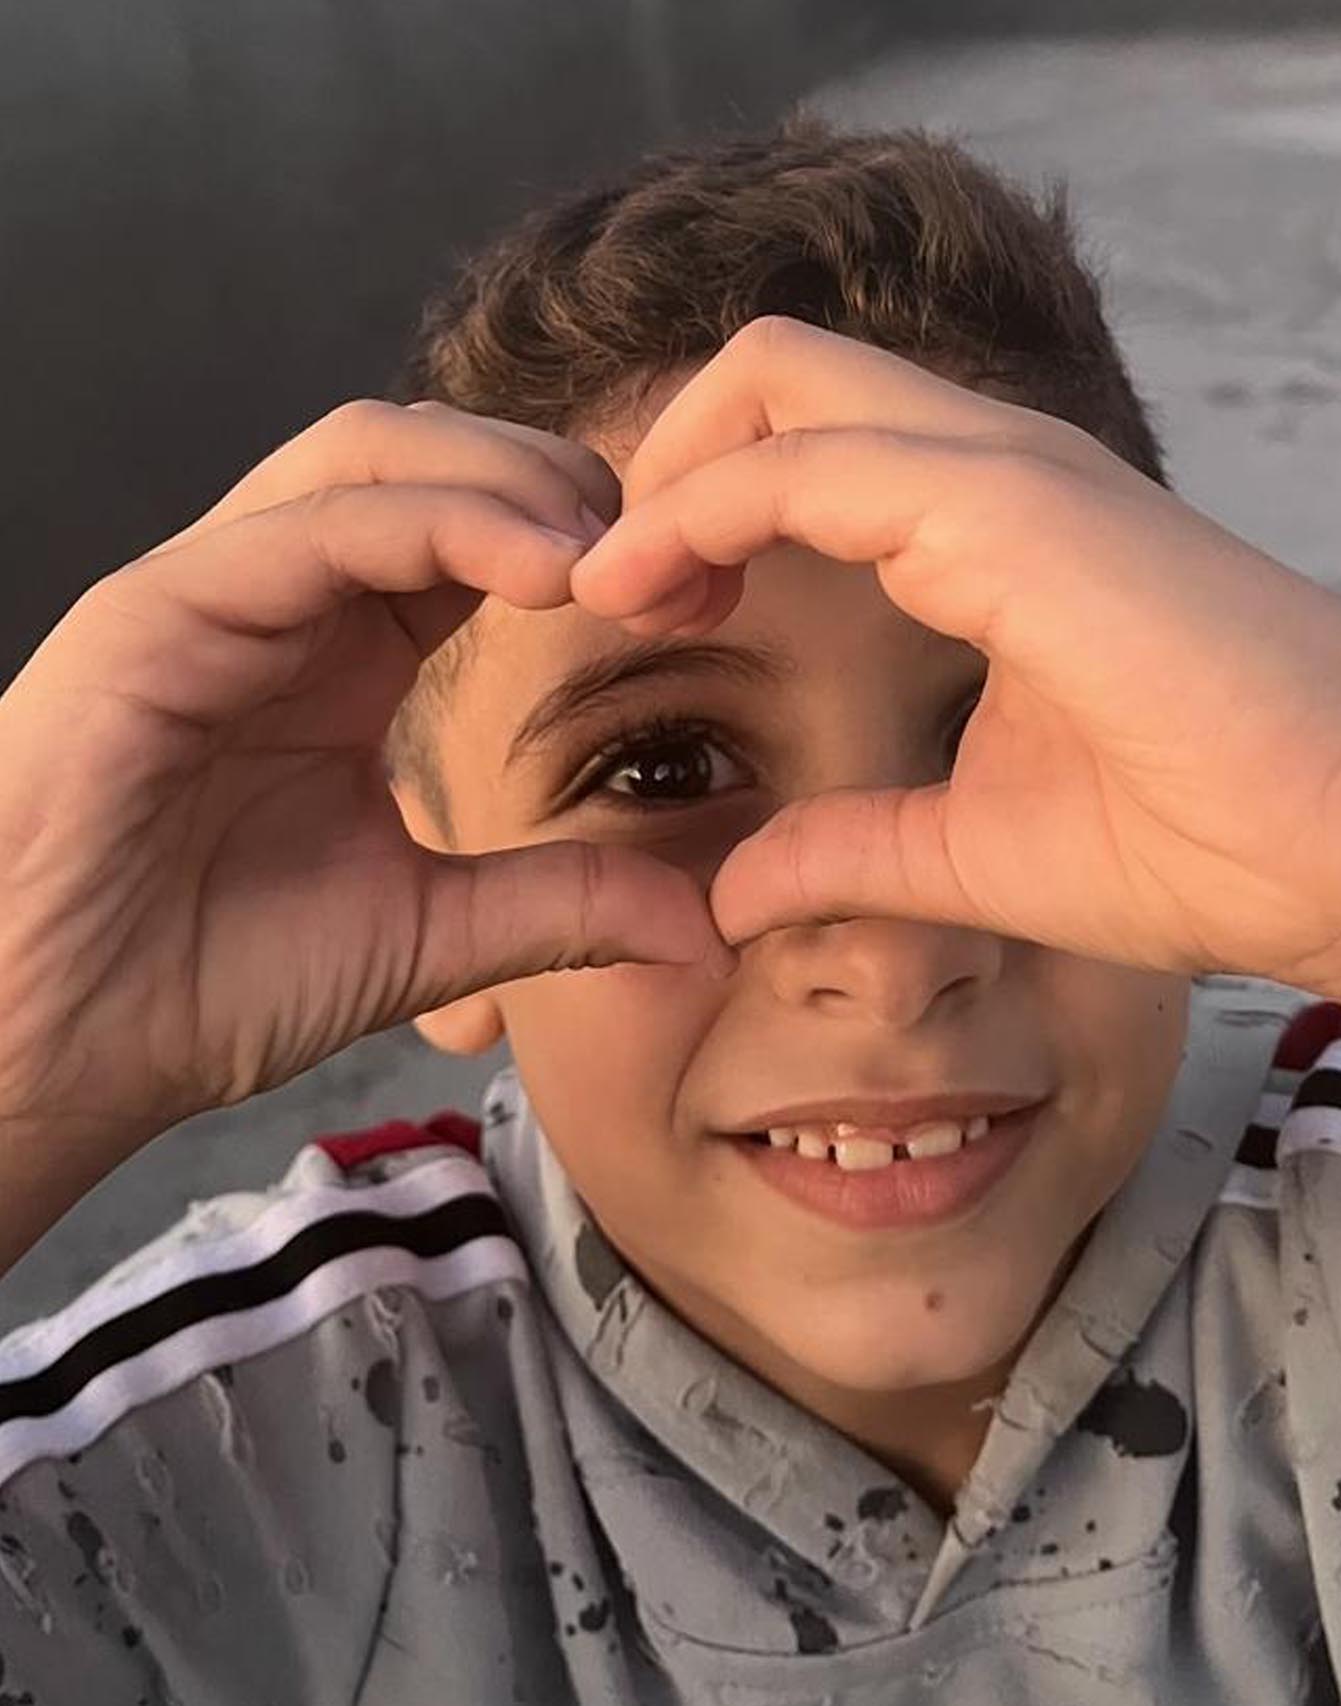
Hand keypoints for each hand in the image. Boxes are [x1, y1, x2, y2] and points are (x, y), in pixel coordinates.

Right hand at [0, 401, 732, 1151]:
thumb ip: (560, 906)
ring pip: (371, 455)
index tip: (699, 601)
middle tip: (670, 555)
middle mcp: (283, 598)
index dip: (595, 539)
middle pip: (436, 454)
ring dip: (509, 480)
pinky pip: (305, 525)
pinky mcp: (153, 613)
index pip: (483, 528)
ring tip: (609, 552)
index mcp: (347, 651)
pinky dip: (431, 521)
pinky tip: (533, 567)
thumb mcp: (429, 936)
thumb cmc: (201, 983)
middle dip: (565, 481)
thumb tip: (704, 921)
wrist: (47, 1044)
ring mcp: (213, 592)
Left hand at [569, 317, 1340, 1068]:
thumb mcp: (982, 851)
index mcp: (999, 536)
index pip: (807, 452)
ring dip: (663, 469)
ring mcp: (1009, 476)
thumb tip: (734, 889)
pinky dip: (700, 505)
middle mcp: (999, 476)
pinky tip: (651, 594)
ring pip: (776, 378)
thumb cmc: (1218, 844)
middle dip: (660, 456)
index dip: (698, 518)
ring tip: (607, 587)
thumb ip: (856, 848)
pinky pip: (804, 459)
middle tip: (610, 584)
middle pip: (774, 375)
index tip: (642, 622)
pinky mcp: (1013, 509)